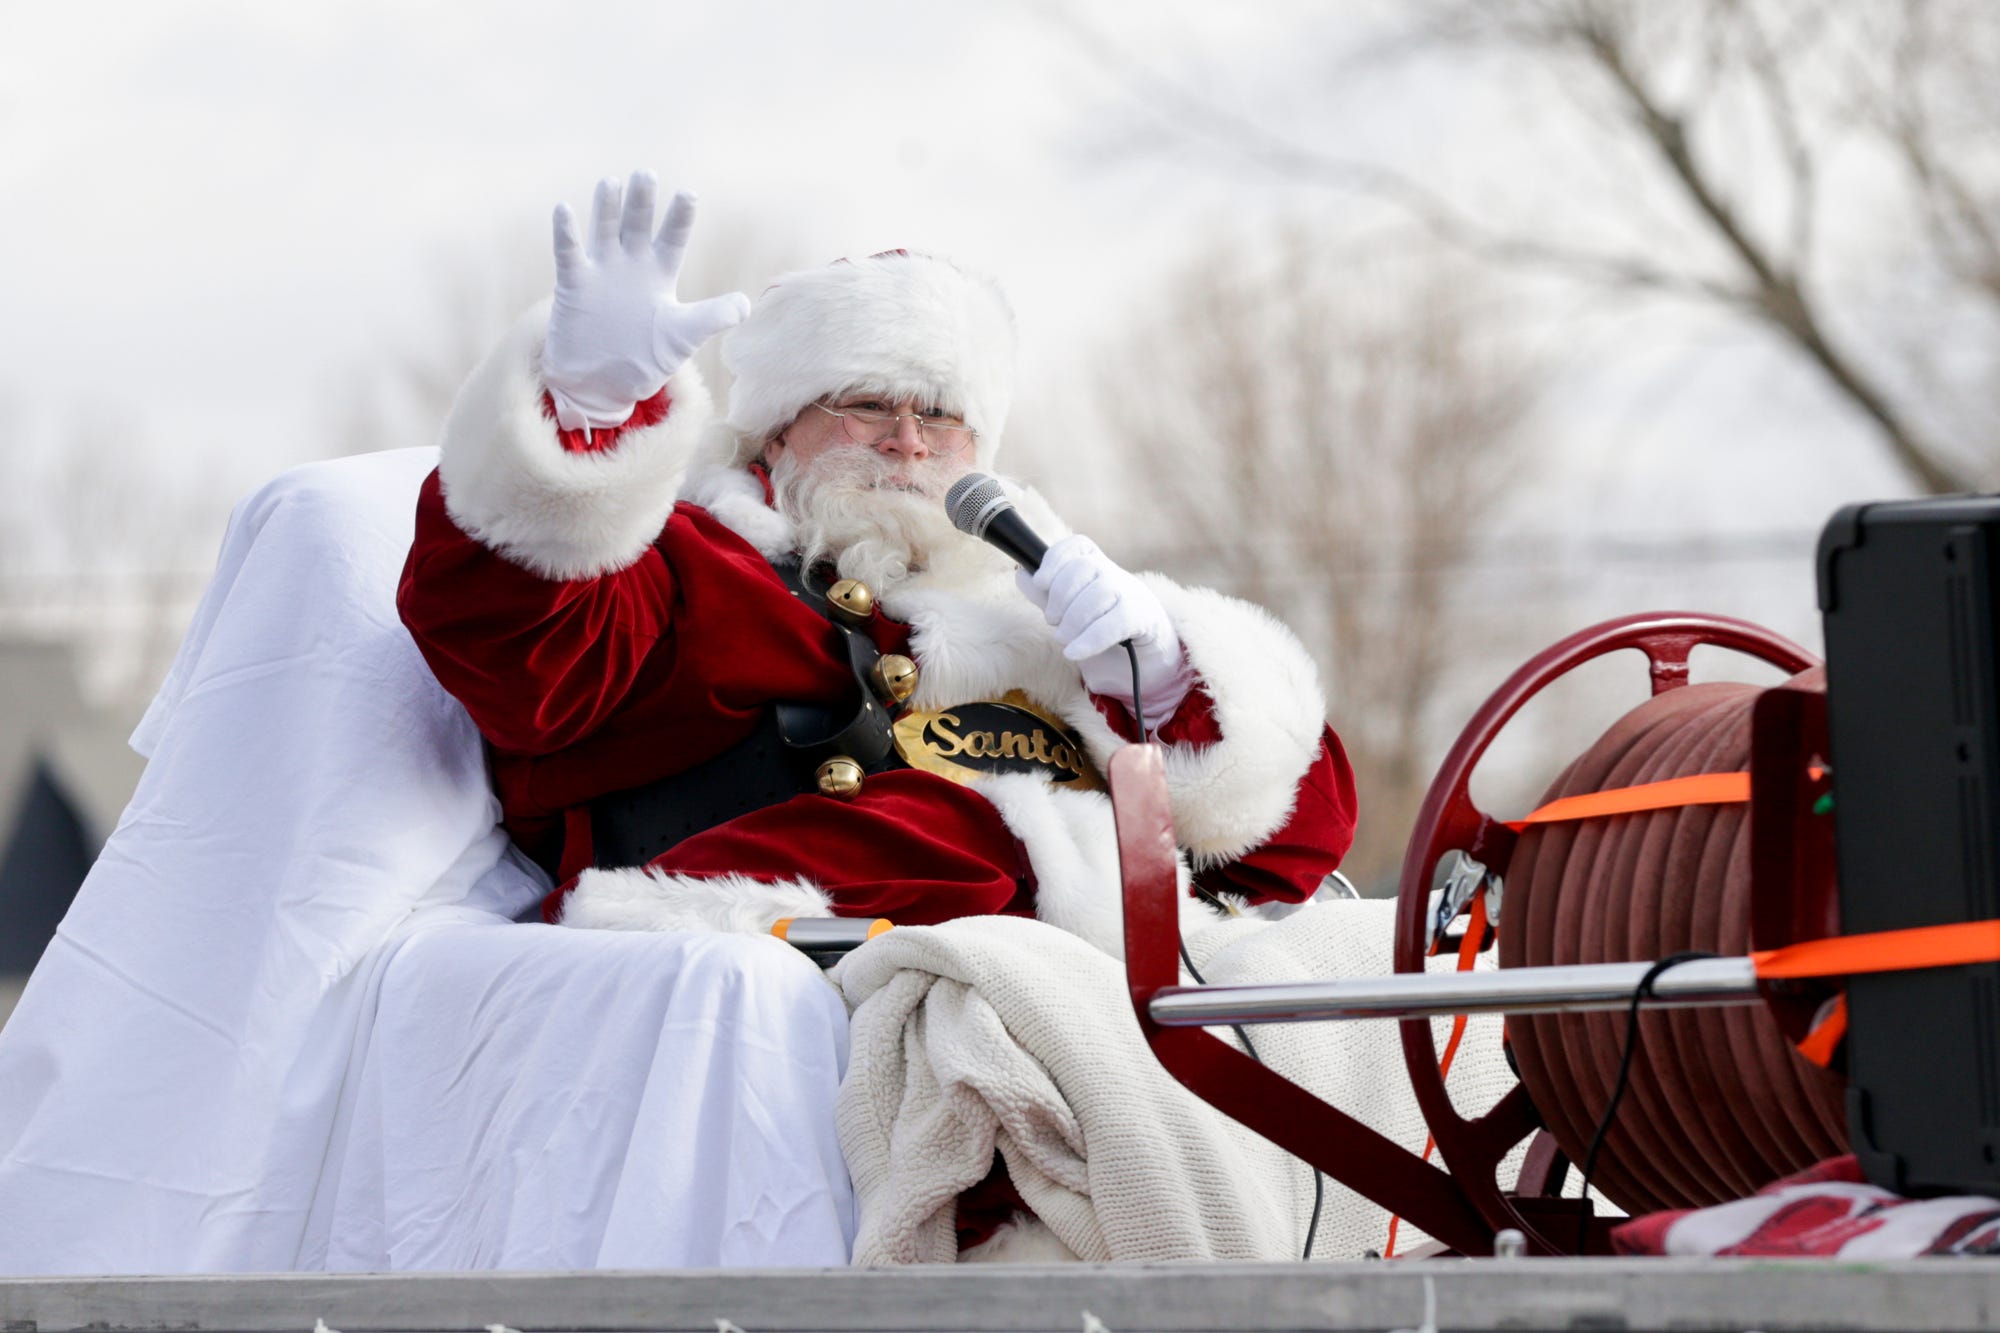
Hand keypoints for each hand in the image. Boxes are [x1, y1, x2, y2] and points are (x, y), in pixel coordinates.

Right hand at [541, 171, 752, 430]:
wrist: (602, 385)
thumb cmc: (645, 359)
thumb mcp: (683, 338)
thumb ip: (713, 317)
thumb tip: (746, 305)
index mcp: (660, 274)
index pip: (672, 238)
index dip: (679, 217)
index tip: (688, 194)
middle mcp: (631, 265)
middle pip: (638, 225)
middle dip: (642, 202)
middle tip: (646, 174)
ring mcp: (602, 271)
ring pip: (604, 230)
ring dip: (606, 207)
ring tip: (611, 183)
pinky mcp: (574, 284)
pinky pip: (569, 252)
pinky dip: (566, 233)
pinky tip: (564, 209)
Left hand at [1016, 535, 1193, 721]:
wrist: (1145, 664)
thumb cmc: (1105, 633)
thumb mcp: (1071, 612)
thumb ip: (1047, 595)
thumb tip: (1022, 573)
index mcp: (1098, 569)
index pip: (1078, 546)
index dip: (1055, 559)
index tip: (1041, 582)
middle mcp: (1116, 576)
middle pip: (1084, 567)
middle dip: (1060, 596)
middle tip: (1052, 621)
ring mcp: (1132, 595)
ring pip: (1099, 592)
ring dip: (1073, 620)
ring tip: (1064, 639)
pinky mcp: (1145, 619)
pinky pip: (1116, 621)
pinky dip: (1089, 639)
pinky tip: (1074, 652)